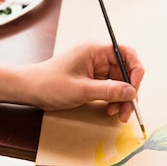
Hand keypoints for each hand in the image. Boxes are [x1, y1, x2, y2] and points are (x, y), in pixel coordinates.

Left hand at [25, 43, 143, 121]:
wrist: (30, 90)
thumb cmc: (50, 84)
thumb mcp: (82, 90)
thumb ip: (109, 90)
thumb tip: (131, 92)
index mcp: (95, 50)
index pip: (126, 53)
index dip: (135, 70)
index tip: (135, 89)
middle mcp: (97, 57)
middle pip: (125, 71)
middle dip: (129, 91)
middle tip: (128, 110)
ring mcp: (95, 68)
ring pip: (119, 82)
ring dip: (121, 98)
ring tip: (118, 114)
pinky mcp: (92, 80)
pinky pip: (110, 88)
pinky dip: (113, 100)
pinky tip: (110, 110)